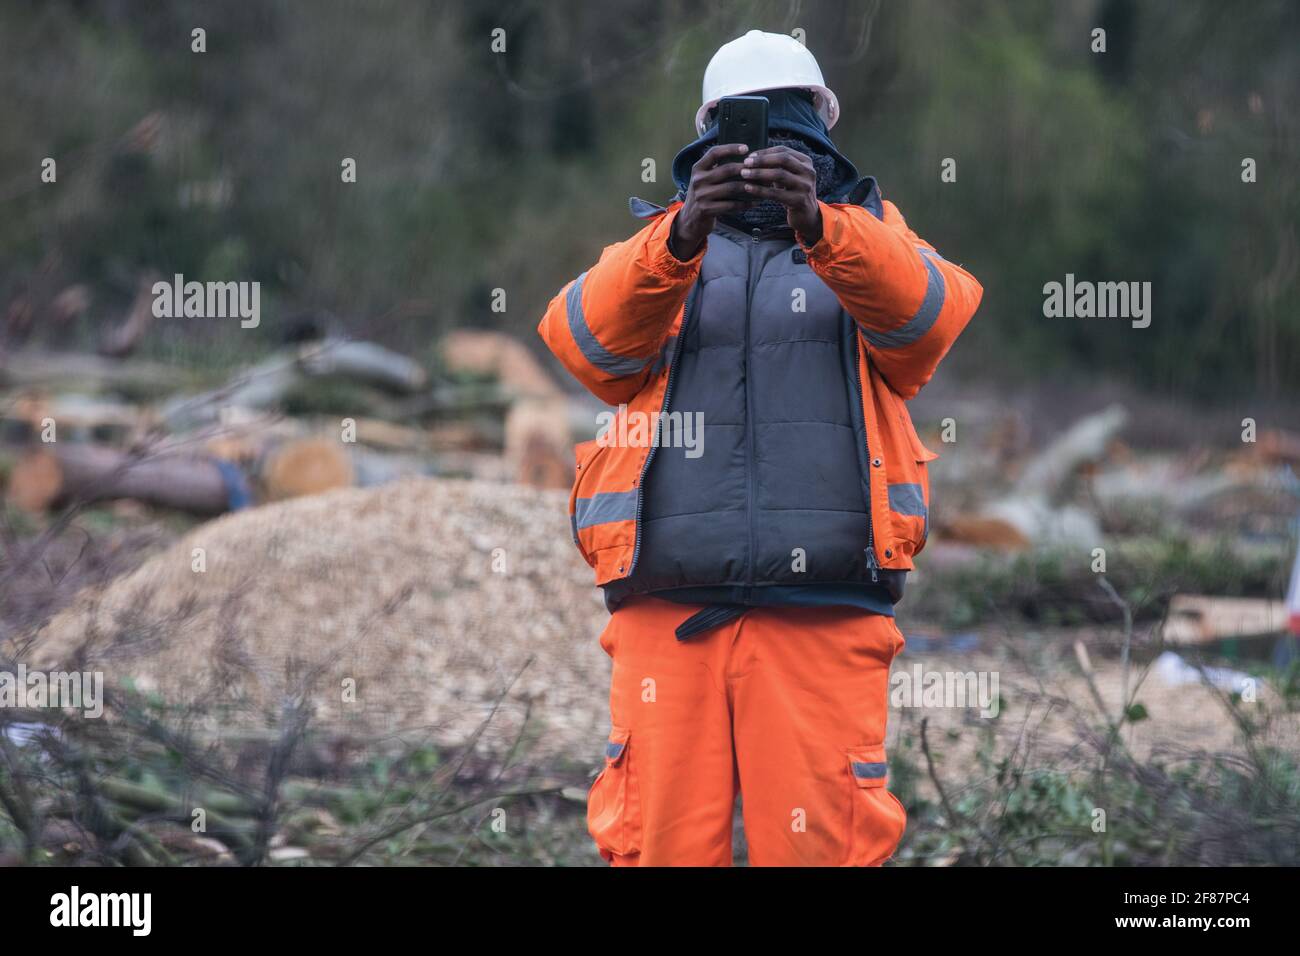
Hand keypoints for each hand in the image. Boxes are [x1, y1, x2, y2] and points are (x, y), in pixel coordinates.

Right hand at [669, 143, 755, 259]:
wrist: (689, 220)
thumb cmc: (703, 196)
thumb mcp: (704, 179)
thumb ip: (716, 168)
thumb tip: (743, 157)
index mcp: (697, 168)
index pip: (714, 153)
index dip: (731, 148)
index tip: (746, 148)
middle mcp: (698, 180)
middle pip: (727, 169)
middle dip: (746, 169)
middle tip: (760, 170)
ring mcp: (701, 195)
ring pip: (731, 188)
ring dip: (749, 187)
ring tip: (762, 186)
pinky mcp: (706, 210)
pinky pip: (730, 205)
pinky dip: (745, 204)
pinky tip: (754, 203)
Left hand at [739, 145, 821, 243]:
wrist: (807, 216)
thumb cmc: (792, 193)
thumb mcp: (788, 176)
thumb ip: (777, 166)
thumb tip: (753, 157)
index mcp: (806, 162)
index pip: (784, 150)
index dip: (765, 152)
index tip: (750, 156)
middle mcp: (808, 172)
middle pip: (783, 159)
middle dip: (762, 160)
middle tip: (745, 163)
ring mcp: (805, 186)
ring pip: (779, 175)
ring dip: (759, 173)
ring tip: (744, 174)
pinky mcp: (799, 201)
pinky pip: (776, 193)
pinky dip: (760, 190)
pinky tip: (748, 188)